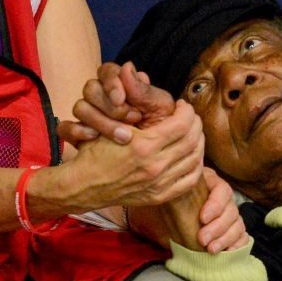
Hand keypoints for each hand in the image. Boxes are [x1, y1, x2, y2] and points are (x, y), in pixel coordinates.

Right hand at [59, 62, 176, 145]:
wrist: (151, 162)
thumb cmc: (161, 130)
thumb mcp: (160, 110)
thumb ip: (144, 91)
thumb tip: (127, 67)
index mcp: (122, 85)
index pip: (107, 71)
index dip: (112, 83)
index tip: (121, 99)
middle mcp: (102, 96)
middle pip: (91, 88)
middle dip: (111, 107)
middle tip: (132, 121)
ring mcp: (88, 115)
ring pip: (79, 107)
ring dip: (100, 121)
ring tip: (122, 136)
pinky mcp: (77, 134)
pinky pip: (65, 127)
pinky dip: (78, 131)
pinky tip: (94, 138)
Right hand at [61, 99, 204, 209]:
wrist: (84, 185)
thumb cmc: (96, 152)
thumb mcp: (113, 124)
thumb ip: (136, 106)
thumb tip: (152, 84)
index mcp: (144, 146)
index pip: (183, 123)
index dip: (187, 111)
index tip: (182, 106)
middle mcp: (155, 166)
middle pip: (193, 140)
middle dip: (195, 124)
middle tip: (190, 117)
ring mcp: (159, 184)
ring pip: (195, 159)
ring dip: (198, 142)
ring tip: (192, 132)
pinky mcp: (159, 196)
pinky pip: (190, 180)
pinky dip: (196, 165)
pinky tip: (192, 155)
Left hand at [127, 168, 247, 252]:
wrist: (156, 224)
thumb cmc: (160, 207)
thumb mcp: (164, 197)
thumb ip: (171, 193)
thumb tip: (170, 193)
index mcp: (209, 184)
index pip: (222, 190)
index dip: (216, 205)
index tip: (202, 218)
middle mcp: (221, 199)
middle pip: (231, 211)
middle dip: (218, 227)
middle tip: (202, 239)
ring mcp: (227, 217)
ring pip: (238, 225)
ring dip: (226, 239)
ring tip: (210, 250)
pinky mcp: (229, 234)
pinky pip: (242, 238)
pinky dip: (237, 245)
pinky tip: (227, 252)